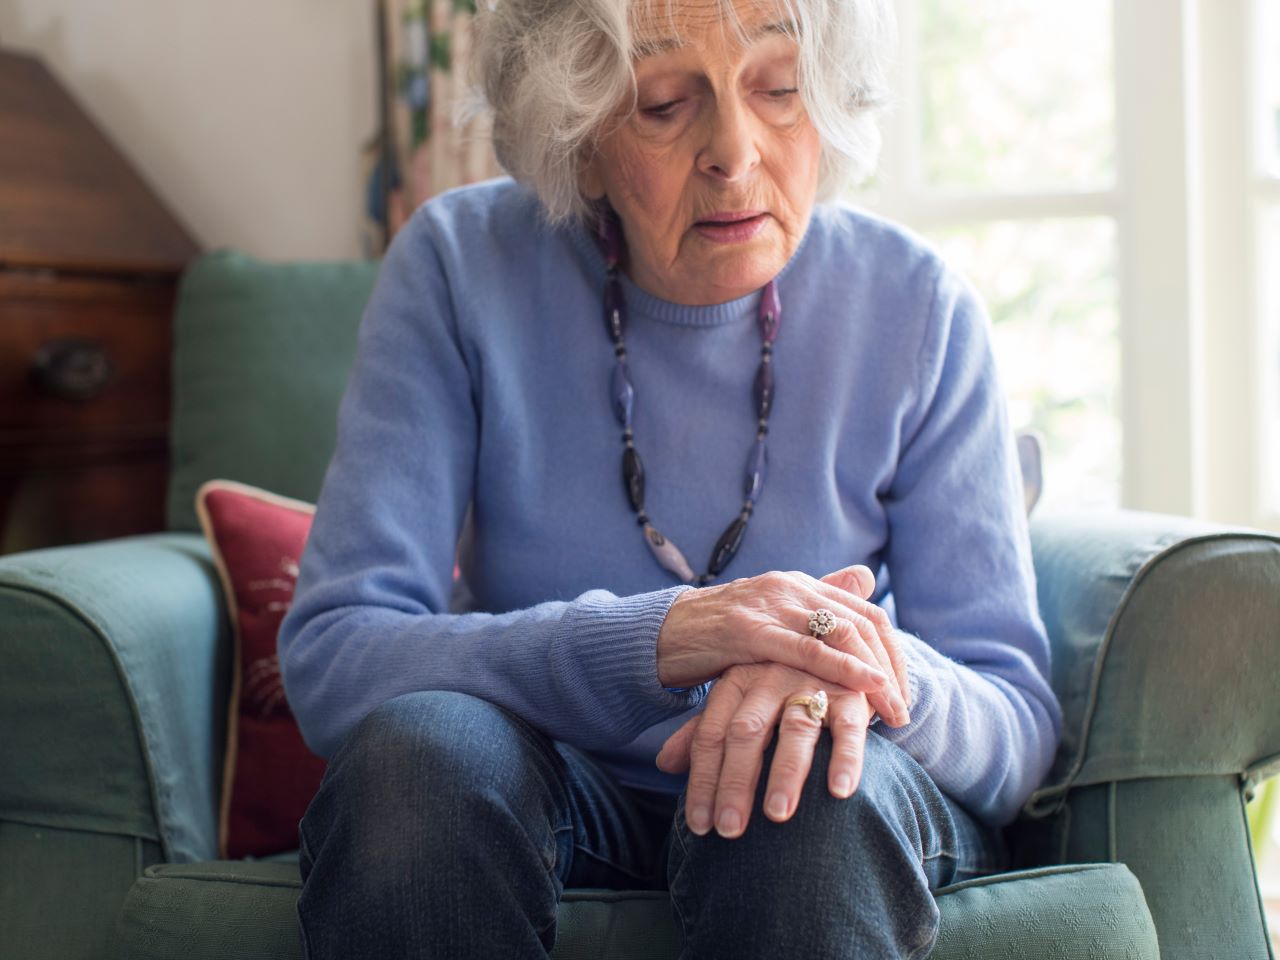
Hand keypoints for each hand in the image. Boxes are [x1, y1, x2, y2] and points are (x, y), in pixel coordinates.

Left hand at [655, 660, 875, 838]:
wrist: (835, 649)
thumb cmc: (778, 691)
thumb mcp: (738, 702)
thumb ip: (704, 732)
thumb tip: (664, 764)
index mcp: (735, 681)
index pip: (710, 734)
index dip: (702, 780)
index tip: (699, 825)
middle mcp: (769, 679)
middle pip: (746, 732)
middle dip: (735, 783)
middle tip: (729, 830)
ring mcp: (811, 682)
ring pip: (795, 731)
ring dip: (785, 774)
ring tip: (777, 815)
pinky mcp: (852, 692)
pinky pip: (848, 727)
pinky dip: (845, 758)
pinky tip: (838, 791)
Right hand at [657, 564, 910, 728]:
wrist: (657, 635)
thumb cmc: (715, 638)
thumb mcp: (769, 622)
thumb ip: (813, 608)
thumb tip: (864, 578)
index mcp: (799, 585)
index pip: (863, 612)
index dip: (892, 651)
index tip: (903, 691)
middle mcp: (790, 587)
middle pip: (862, 622)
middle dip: (892, 667)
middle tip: (905, 709)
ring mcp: (770, 605)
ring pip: (842, 632)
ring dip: (876, 674)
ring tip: (893, 711)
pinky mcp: (748, 630)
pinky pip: (806, 649)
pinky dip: (842, 669)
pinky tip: (864, 690)